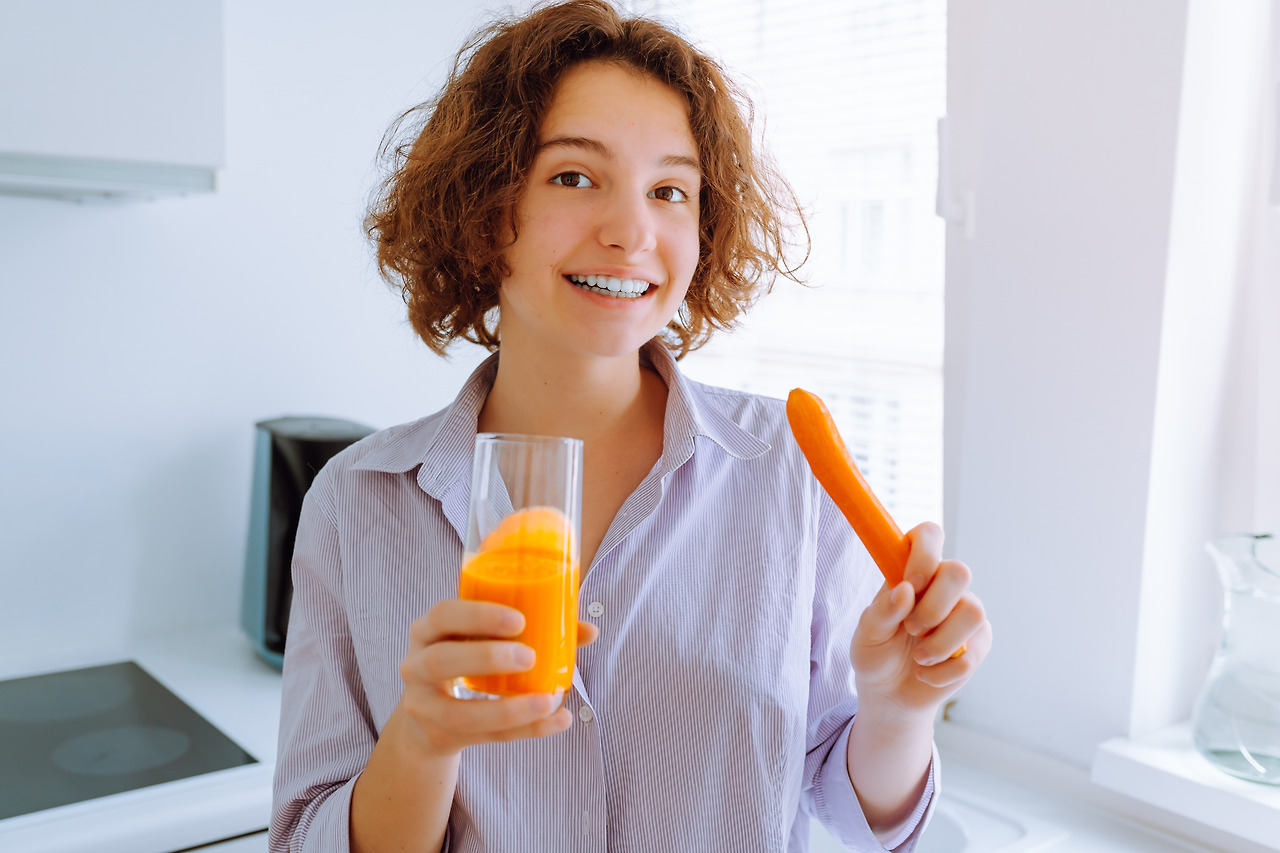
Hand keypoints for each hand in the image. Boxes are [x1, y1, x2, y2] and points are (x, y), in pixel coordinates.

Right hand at [394, 598, 599, 758]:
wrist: (425, 717)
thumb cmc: (465, 660)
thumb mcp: (480, 639)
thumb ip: (529, 629)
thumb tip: (589, 631)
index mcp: (427, 631)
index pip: (442, 615)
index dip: (478, 616)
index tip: (519, 620)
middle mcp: (416, 666)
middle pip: (441, 661)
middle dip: (486, 657)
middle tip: (529, 657)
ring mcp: (423, 707)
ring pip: (460, 713)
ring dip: (508, 709)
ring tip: (548, 700)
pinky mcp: (441, 737)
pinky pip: (484, 738)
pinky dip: (525, 730)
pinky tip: (558, 721)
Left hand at [850, 522, 991, 717]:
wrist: (889, 693)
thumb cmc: (875, 653)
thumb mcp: (868, 633)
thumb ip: (883, 611)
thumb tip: (905, 590)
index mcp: (912, 571)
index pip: (929, 535)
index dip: (925, 554)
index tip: (911, 584)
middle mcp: (943, 586)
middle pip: (960, 571)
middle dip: (933, 607)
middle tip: (911, 629)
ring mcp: (965, 612)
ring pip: (973, 612)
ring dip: (940, 642)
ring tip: (918, 656)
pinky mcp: (978, 643)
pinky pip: (972, 653)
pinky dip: (941, 671)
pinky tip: (925, 674)